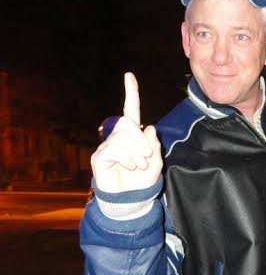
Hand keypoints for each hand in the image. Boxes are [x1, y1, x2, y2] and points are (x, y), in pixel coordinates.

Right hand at [91, 72, 162, 192]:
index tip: (129, 75)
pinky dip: (126, 158)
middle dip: (141, 140)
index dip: (131, 93)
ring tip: (139, 166)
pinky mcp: (100, 157)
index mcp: (133, 135)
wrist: (131, 199)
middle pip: (127, 123)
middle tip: (146, 157)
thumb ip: (155, 146)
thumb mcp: (156, 163)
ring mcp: (108, 146)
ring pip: (122, 137)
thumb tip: (149, 128)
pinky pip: (114, 149)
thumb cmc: (142, 181)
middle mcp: (118, 136)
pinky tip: (129, 167)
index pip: (131, 110)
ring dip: (136, 153)